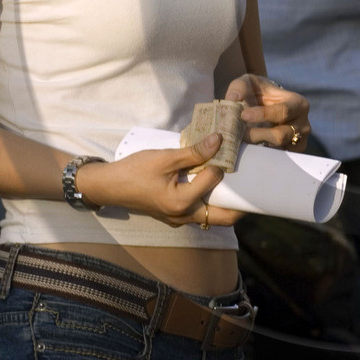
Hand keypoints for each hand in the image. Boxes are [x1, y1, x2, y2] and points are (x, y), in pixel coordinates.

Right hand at [78, 138, 241, 225]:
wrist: (108, 186)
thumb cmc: (134, 171)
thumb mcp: (164, 157)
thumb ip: (193, 151)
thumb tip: (219, 140)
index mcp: (181, 203)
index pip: (213, 182)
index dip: (222, 164)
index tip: (230, 148)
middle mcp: (183, 217)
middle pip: (223, 217)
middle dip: (240, 202)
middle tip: (251, 181)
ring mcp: (179, 219)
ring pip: (212, 216)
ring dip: (225, 201)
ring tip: (234, 180)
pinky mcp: (174, 215)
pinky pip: (199, 211)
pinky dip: (210, 200)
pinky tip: (211, 182)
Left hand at [224, 74, 311, 150]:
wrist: (266, 104)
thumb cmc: (259, 92)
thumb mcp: (250, 83)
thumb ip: (240, 87)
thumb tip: (233, 98)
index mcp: (297, 103)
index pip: (283, 111)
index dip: (263, 115)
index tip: (243, 115)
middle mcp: (303, 123)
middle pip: (281, 135)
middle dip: (257, 135)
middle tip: (239, 132)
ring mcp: (299, 140)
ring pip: (278, 148)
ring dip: (258, 145)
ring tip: (242, 139)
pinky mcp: (292, 152)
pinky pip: (277, 157)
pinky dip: (262, 154)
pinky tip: (250, 146)